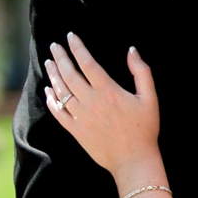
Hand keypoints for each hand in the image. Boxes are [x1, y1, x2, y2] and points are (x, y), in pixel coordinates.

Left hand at [43, 32, 159, 174]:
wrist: (133, 160)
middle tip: (54, 46)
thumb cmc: (144, 129)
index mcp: (108, 91)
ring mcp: (81, 117)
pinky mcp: (76, 131)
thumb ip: (141, 71)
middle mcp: (91, 102)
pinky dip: (51, 100)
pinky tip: (48, 91)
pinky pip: (58, 112)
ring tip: (49, 62)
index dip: (77, 48)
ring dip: (53, 75)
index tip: (70, 36)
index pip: (87, 63)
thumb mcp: (150, 97)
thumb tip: (131, 50)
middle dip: (60, 57)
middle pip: (70, 74)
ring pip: (61, 91)